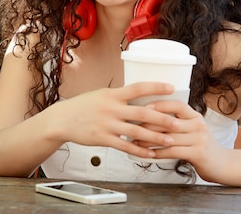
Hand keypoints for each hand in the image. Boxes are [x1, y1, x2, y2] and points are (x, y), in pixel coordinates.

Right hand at [50, 82, 180, 159]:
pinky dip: (140, 151)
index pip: (137, 88)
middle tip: (178, 123)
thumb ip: (118, 97)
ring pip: (137, 132)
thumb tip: (138, 95)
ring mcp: (107, 124)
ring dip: (156, 137)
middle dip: (162, 118)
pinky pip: (125, 146)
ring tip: (171, 141)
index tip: (172, 87)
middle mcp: (111, 108)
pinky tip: (151, 155)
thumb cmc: (82, 106)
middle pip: (142, 112)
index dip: (156, 87)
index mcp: (112, 94)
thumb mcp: (100, 95)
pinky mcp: (103, 138)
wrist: (61, 120)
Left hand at [133, 100, 231, 182]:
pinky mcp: (198, 153)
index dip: (160, 104)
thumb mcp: (192, 129)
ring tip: (135, 142)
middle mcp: (199, 125)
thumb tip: (147, 115)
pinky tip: (148, 154)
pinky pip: (173, 151)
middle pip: (169, 121)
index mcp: (195, 116)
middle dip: (148, 125)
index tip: (143, 107)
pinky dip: (158, 153)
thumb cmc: (200, 145)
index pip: (177, 104)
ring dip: (149, 140)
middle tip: (131, 127)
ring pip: (168, 137)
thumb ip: (176, 122)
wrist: (223, 164)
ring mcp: (199, 139)